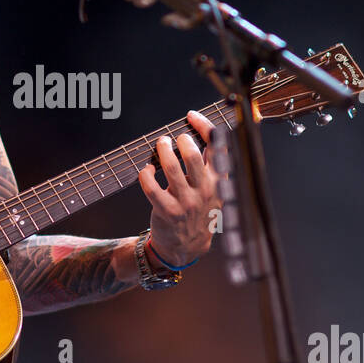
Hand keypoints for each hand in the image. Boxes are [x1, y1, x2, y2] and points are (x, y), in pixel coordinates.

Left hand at [137, 110, 221, 268]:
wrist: (189, 246)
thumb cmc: (198, 211)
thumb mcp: (213, 189)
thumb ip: (209, 165)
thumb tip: (196, 133)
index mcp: (218, 181)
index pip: (217, 148)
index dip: (203, 126)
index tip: (191, 116)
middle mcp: (205, 190)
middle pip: (193, 155)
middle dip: (180, 140)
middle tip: (173, 139)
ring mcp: (186, 202)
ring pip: (170, 167)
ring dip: (161, 150)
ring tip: (160, 144)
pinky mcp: (167, 212)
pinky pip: (151, 187)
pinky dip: (145, 174)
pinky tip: (146, 170)